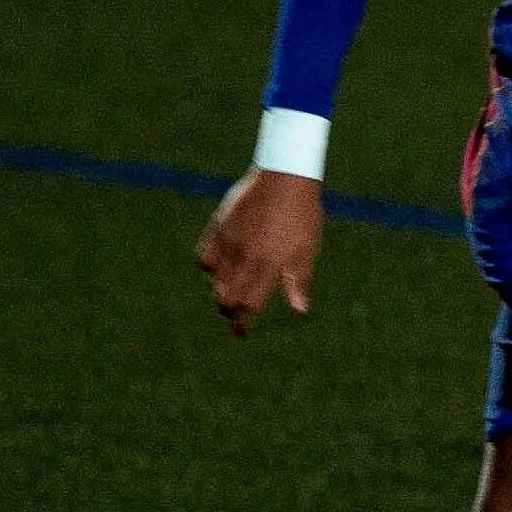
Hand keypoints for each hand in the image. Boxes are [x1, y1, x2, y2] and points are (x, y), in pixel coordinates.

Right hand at [201, 170, 325, 334]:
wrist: (285, 179)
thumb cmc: (303, 216)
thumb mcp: (307, 249)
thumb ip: (299, 280)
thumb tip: (300, 310)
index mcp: (270, 265)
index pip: (249, 305)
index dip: (242, 323)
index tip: (240, 333)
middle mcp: (246, 257)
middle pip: (226, 297)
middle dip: (229, 311)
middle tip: (235, 314)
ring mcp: (229, 242)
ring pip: (214, 280)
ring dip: (219, 291)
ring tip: (229, 293)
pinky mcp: (218, 228)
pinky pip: (204, 257)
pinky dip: (209, 268)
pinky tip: (218, 269)